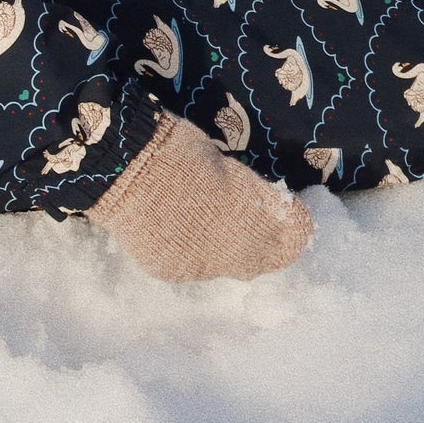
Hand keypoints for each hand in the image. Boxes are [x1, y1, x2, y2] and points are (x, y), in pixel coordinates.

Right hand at [86, 111, 313, 281]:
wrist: (128, 169)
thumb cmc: (179, 151)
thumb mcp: (225, 165)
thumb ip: (250, 193)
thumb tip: (266, 205)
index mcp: (260, 219)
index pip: (295, 236)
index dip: (292, 224)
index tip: (285, 209)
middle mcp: (239, 253)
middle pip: (264, 259)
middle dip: (261, 241)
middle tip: (245, 216)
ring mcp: (203, 266)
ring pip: (226, 264)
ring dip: (223, 247)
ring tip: (203, 219)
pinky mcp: (171, 271)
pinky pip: (191, 264)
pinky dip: (189, 250)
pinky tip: (175, 227)